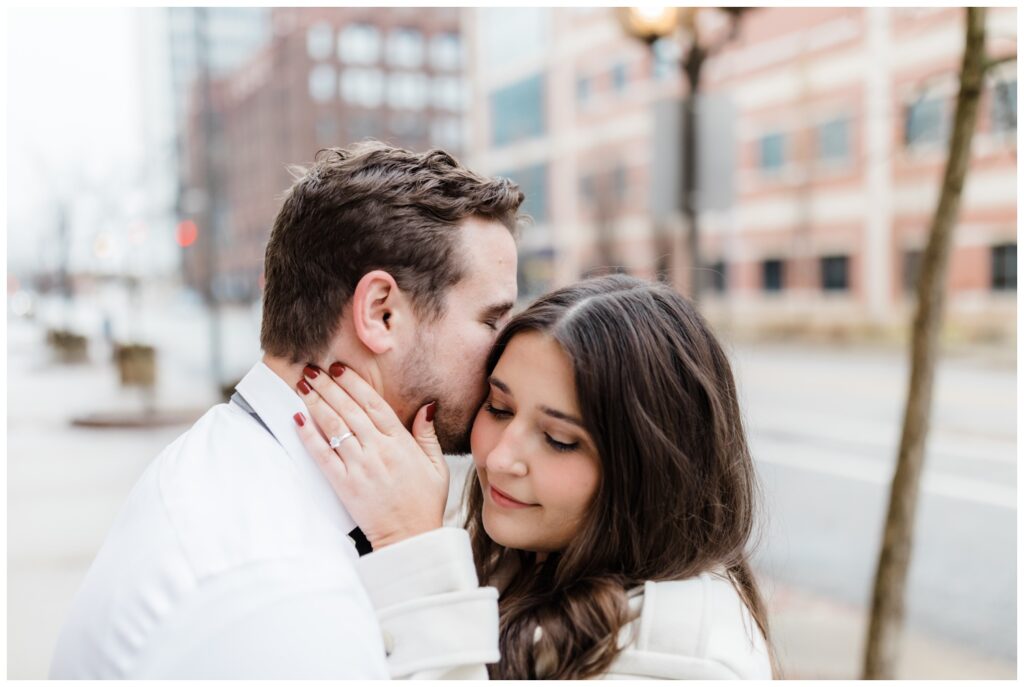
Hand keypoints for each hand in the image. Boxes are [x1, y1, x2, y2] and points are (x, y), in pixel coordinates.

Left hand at [291, 363, 448, 549]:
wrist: (410, 538)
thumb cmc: (424, 502)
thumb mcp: (436, 465)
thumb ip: (427, 434)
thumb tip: (426, 406)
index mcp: (401, 443)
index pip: (374, 404)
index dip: (354, 384)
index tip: (340, 368)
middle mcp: (379, 451)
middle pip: (350, 411)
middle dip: (329, 387)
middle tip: (312, 369)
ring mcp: (360, 467)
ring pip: (334, 428)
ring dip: (316, 404)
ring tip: (302, 385)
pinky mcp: (345, 485)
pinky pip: (323, 456)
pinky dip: (310, 436)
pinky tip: (299, 420)